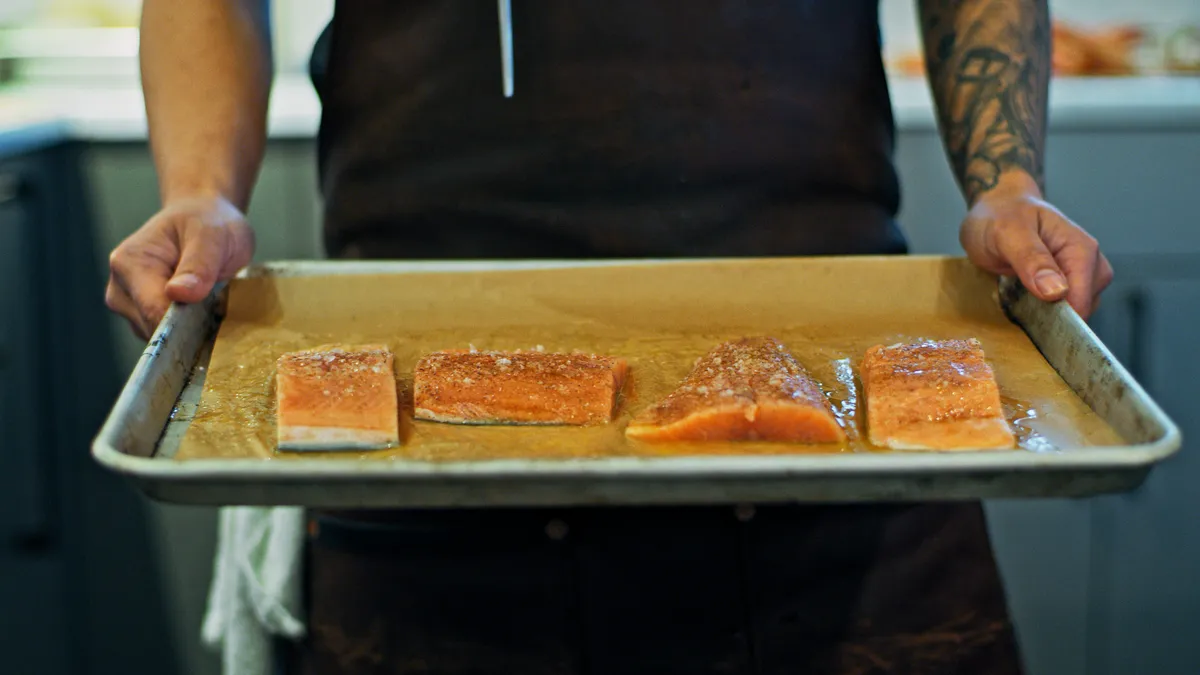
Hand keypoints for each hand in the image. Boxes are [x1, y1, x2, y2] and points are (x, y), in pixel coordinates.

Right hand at [106, 195, 254, 338]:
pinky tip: (198, 307)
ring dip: (188, 327)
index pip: (153, 311)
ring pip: (159, 337)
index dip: (184, 323)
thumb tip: (178, 295)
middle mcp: (120, 287)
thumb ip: (199, 266)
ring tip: (206, 297)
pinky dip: (185, 329)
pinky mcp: (140, 316)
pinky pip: (164, 336)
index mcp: (130, 263)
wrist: (202, 218)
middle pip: (154, 329)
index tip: (211, 316)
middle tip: (214, 297)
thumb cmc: (207, 223)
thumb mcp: (213, 237)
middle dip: (188, 324)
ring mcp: (127, 304)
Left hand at [959, 173, 1112, 318]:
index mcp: (1081, 248)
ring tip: (1021, 294)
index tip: (1035, 321)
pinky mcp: (1068, 283)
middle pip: (1084, 307)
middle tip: (1019, 299)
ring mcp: (1080, 274)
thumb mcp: (1006, 233)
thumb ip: (1031, 259)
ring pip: (1075, 311)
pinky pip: (1065, 309)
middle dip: (1054, 315)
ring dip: (1049, 313)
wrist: (996, 207)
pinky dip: (1046, 311)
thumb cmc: (1000, 215)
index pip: (1083, 297)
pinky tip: (1027, 299)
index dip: (1061, 316)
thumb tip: (1057, 292)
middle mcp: (1089, 262)